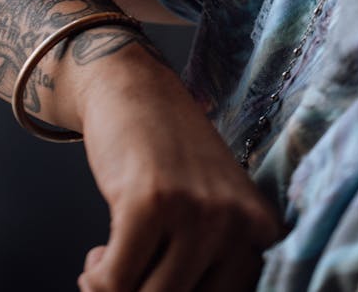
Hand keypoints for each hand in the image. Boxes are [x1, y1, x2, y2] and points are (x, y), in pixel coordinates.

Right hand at [68, 43, 281, 291]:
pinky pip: (116, 282)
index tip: (161, 276)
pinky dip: (97, 281)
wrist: (133, 86)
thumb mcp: (215, 204)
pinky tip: (95, 259)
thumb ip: (217, 259)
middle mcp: (239, 221)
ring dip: (117, 291)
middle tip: (128, 273)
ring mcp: (195, 210)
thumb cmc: (169, 152)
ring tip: (109, 265)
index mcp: (262, 227)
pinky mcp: (148, 203)